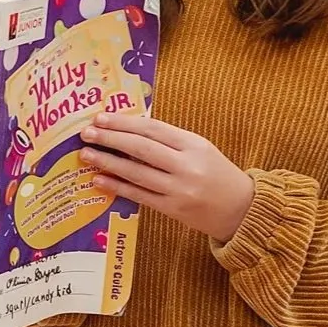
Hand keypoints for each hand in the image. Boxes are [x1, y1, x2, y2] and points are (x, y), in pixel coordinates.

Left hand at [79, 113, 255, 242]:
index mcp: (194, 145)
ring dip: (108, 162)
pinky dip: (117, 186)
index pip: (153, 129)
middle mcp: (187, 166)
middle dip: (110, 139)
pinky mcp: (173, 209)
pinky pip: (139, 196)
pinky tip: (99, 179)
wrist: (241, 209)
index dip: (124, 122)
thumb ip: (170, 139)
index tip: (101, 117)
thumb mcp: (200, 148)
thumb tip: (129, 128)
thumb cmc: (217, 173)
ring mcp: (179, 190)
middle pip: (141, 148)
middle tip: (86, 133)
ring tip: (86, 154)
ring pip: (137, 173)